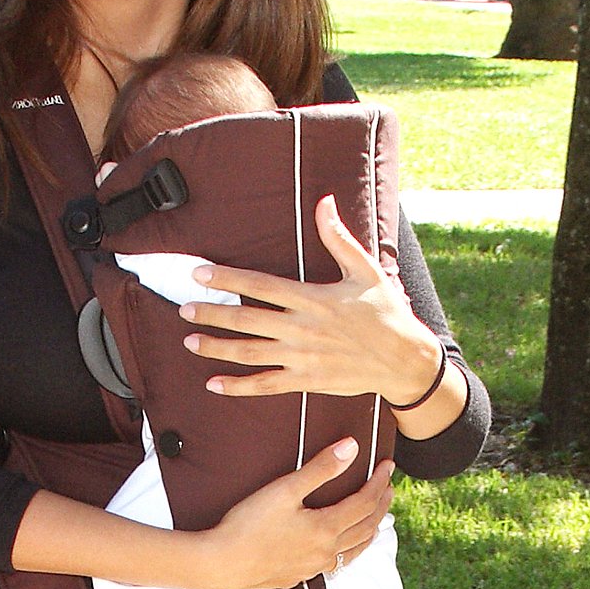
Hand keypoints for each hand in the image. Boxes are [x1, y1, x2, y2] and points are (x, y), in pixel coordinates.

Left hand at [180, 195, 443, 404]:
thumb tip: (324, 202)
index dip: (227, 280)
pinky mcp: (306, 380)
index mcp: (313, 299)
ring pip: (248, 353)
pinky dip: (237, 386)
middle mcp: (301, 329)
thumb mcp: (366, 271)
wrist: (406, 360)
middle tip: (184, 310)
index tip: (199, 274)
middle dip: (211, 315)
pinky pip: (265, 384)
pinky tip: (213, 384)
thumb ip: (339, 238)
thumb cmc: (386, 312)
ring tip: (190, 342)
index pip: (260, 286)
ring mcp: (301, 357)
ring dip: (216, 348)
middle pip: (246, 320)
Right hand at [194, 439, 393, 588]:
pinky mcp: (299, 576)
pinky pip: (337, 564)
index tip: (387, 466)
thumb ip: (320, 469)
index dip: (379, 482)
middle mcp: (327, 551)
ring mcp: (314, 567)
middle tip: (388, 487)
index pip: (365, 502)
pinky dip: (350, 550)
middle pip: (367, 527)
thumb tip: (352, 447)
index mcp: (326, 528)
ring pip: (355, 550)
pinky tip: (341, 548)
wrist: (221, 564)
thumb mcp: (284, 490)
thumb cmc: (248, 525)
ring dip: (371, 531)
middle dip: (381, 505)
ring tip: (377, 518)